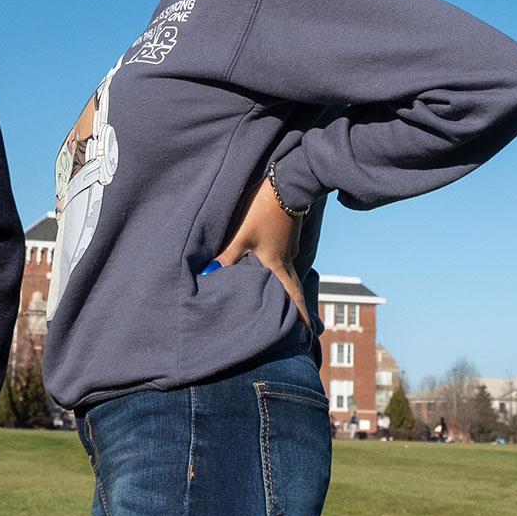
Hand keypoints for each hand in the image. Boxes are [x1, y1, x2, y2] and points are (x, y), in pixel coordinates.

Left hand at [214, 174, 310, 325]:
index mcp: (278, 265)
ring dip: (286, 287)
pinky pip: (285, 257)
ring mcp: (289, 245)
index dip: (299, 316)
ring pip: (289, 272)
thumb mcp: (240, 234)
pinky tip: (272, 266)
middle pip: (293, 288)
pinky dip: (281, 268)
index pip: (292, 297)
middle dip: (296, 307)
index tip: (308, 334)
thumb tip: (208, 275)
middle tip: (300, 324)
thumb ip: (226, 256)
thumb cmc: (263, 210)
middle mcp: (288, 259)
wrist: (286, 181)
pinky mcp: (287, 234)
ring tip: (280, 300)